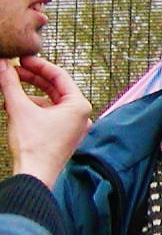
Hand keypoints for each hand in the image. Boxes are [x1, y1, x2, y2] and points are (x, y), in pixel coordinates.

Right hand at [2, 56, 90, 184]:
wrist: (34, 176)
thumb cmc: (33, 145)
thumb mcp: (18, 108)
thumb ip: (10, 84)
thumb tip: (2, 64)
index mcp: (79, 105)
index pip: (59, 76)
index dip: (38, 65)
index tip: (21, 59)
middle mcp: (81, 115)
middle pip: (55, 88)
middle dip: (31, 79)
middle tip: (12, 70)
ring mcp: (74, 127)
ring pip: (49, 102)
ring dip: (28, 95)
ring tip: (7, 91)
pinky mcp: (64, 136)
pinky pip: (48, 115)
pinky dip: (31, 109)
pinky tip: (12, 108)